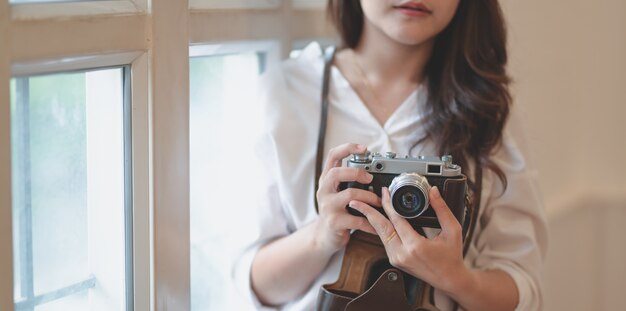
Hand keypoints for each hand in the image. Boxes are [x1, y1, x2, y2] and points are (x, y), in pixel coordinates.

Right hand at [314, 143, 378, 254]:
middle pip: (337, 173)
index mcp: (326, 180)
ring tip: (379, 203)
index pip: (332, 156)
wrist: (325, 237)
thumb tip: (371, 167)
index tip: (364, 148)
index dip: (347, 148)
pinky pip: (357, 220)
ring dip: (370, 198)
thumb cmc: (336, 211)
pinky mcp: (334, 222)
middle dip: (357, 173)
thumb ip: (347, 179)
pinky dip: (371, 222)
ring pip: (350, 195)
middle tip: (370, 178)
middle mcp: (324, 191)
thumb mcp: (336, 192)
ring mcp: (328, 207)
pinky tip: (377, 225)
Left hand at [349, 186, 468, 294]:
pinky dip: (380, 228)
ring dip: (373, 219)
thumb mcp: (452, 231)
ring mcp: (396, 259)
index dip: (388, 204)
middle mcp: (402, 254)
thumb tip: (433, 192)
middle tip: (359, 199)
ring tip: (366, 205)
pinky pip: (384, 241)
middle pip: (380, 228)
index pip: (396, 220)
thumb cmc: (452, 257)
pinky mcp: (395, 261)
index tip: (384, 191)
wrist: (450, 280)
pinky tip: (378, 219)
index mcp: (415, 246)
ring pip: (380, 235)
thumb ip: (442, 210)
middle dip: (368, 211)